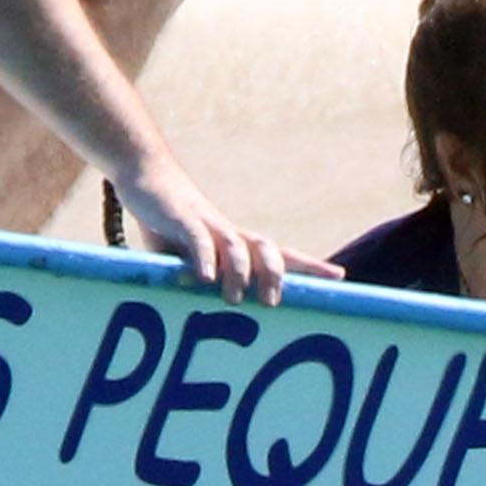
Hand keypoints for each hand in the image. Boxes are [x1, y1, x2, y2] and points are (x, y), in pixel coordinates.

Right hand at [111, 158, 337, 304]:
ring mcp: (209, 224)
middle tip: (274, 304)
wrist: (147, 175)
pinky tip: (204, 279)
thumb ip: (197, 279)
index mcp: (237, 243)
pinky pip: (199, 239)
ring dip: (239, 274)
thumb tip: (203, 311)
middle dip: (276, 275)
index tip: (339, 275)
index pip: (280, 254)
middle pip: (267, 249)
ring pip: (237, 247)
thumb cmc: (170, 223)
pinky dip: (204, 258)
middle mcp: (230, 232)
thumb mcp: (187, 257)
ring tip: (235, 300)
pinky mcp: (184, 219)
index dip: (309, 265)